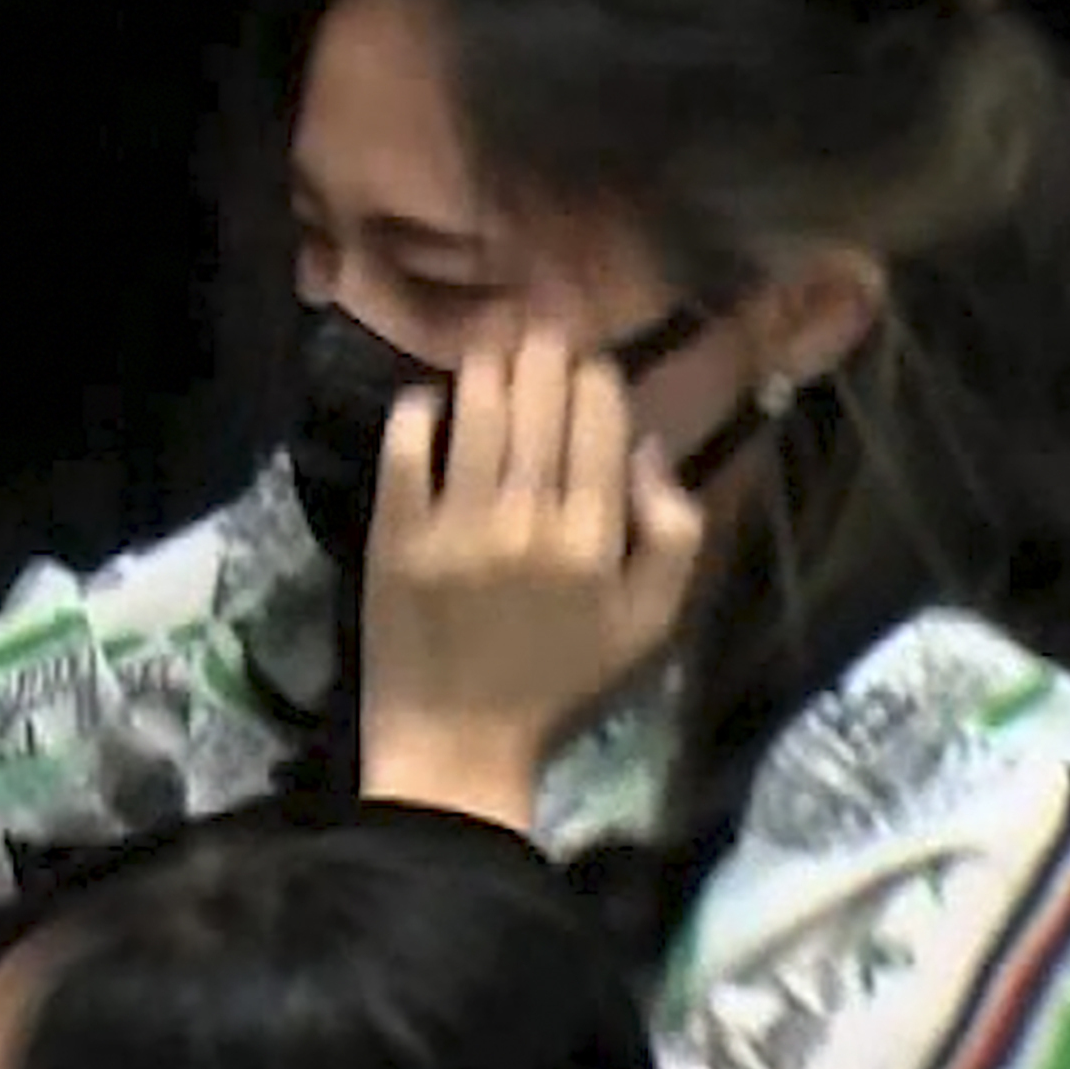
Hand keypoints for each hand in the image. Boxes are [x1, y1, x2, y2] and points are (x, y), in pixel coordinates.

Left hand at [355, 326, 703, 827]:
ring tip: (490, 345)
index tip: (586, 363)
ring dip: (485, 366)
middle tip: (538, 328)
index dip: (594, 379)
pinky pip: (405, 450)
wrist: (458, 740)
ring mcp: (456, 526)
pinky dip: (416, 411)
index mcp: (596, 541)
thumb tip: (648, 447)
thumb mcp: (649, 622)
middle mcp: (529, 522)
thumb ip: (674, 534)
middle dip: (542, 354)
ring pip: (475, 413)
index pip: (600, 425)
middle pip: (538, 405)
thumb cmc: (561, 682)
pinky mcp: (395, 535)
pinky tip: (428, 398)